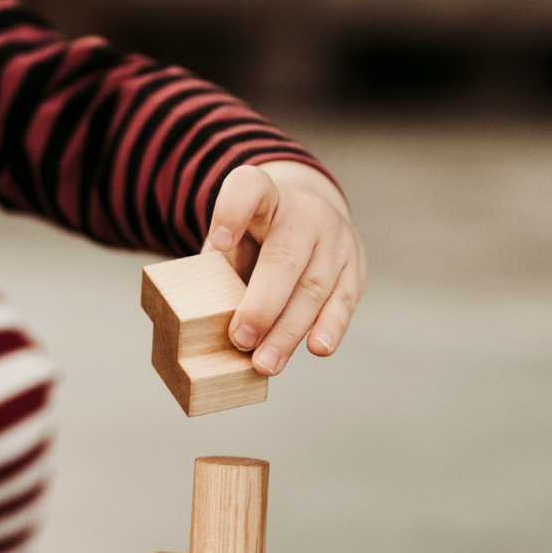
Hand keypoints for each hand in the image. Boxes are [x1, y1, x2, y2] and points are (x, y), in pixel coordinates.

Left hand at [205, 160, 366, 376]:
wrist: (310, 218)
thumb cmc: (257, 239)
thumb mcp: (234, 239)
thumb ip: (219, 267)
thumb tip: (196, 321)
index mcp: (264, 195)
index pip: (248, 189)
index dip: (232, 213)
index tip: (220, 242)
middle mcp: (304, 212)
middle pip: (285, 256)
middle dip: (262, 305)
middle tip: (240, 340)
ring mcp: (335, 237)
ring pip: (314, 286)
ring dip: (289, 331)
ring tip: (266, 363)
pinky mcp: (355, 266)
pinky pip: (343, 299)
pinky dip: (330, 326)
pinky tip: (317, 348)